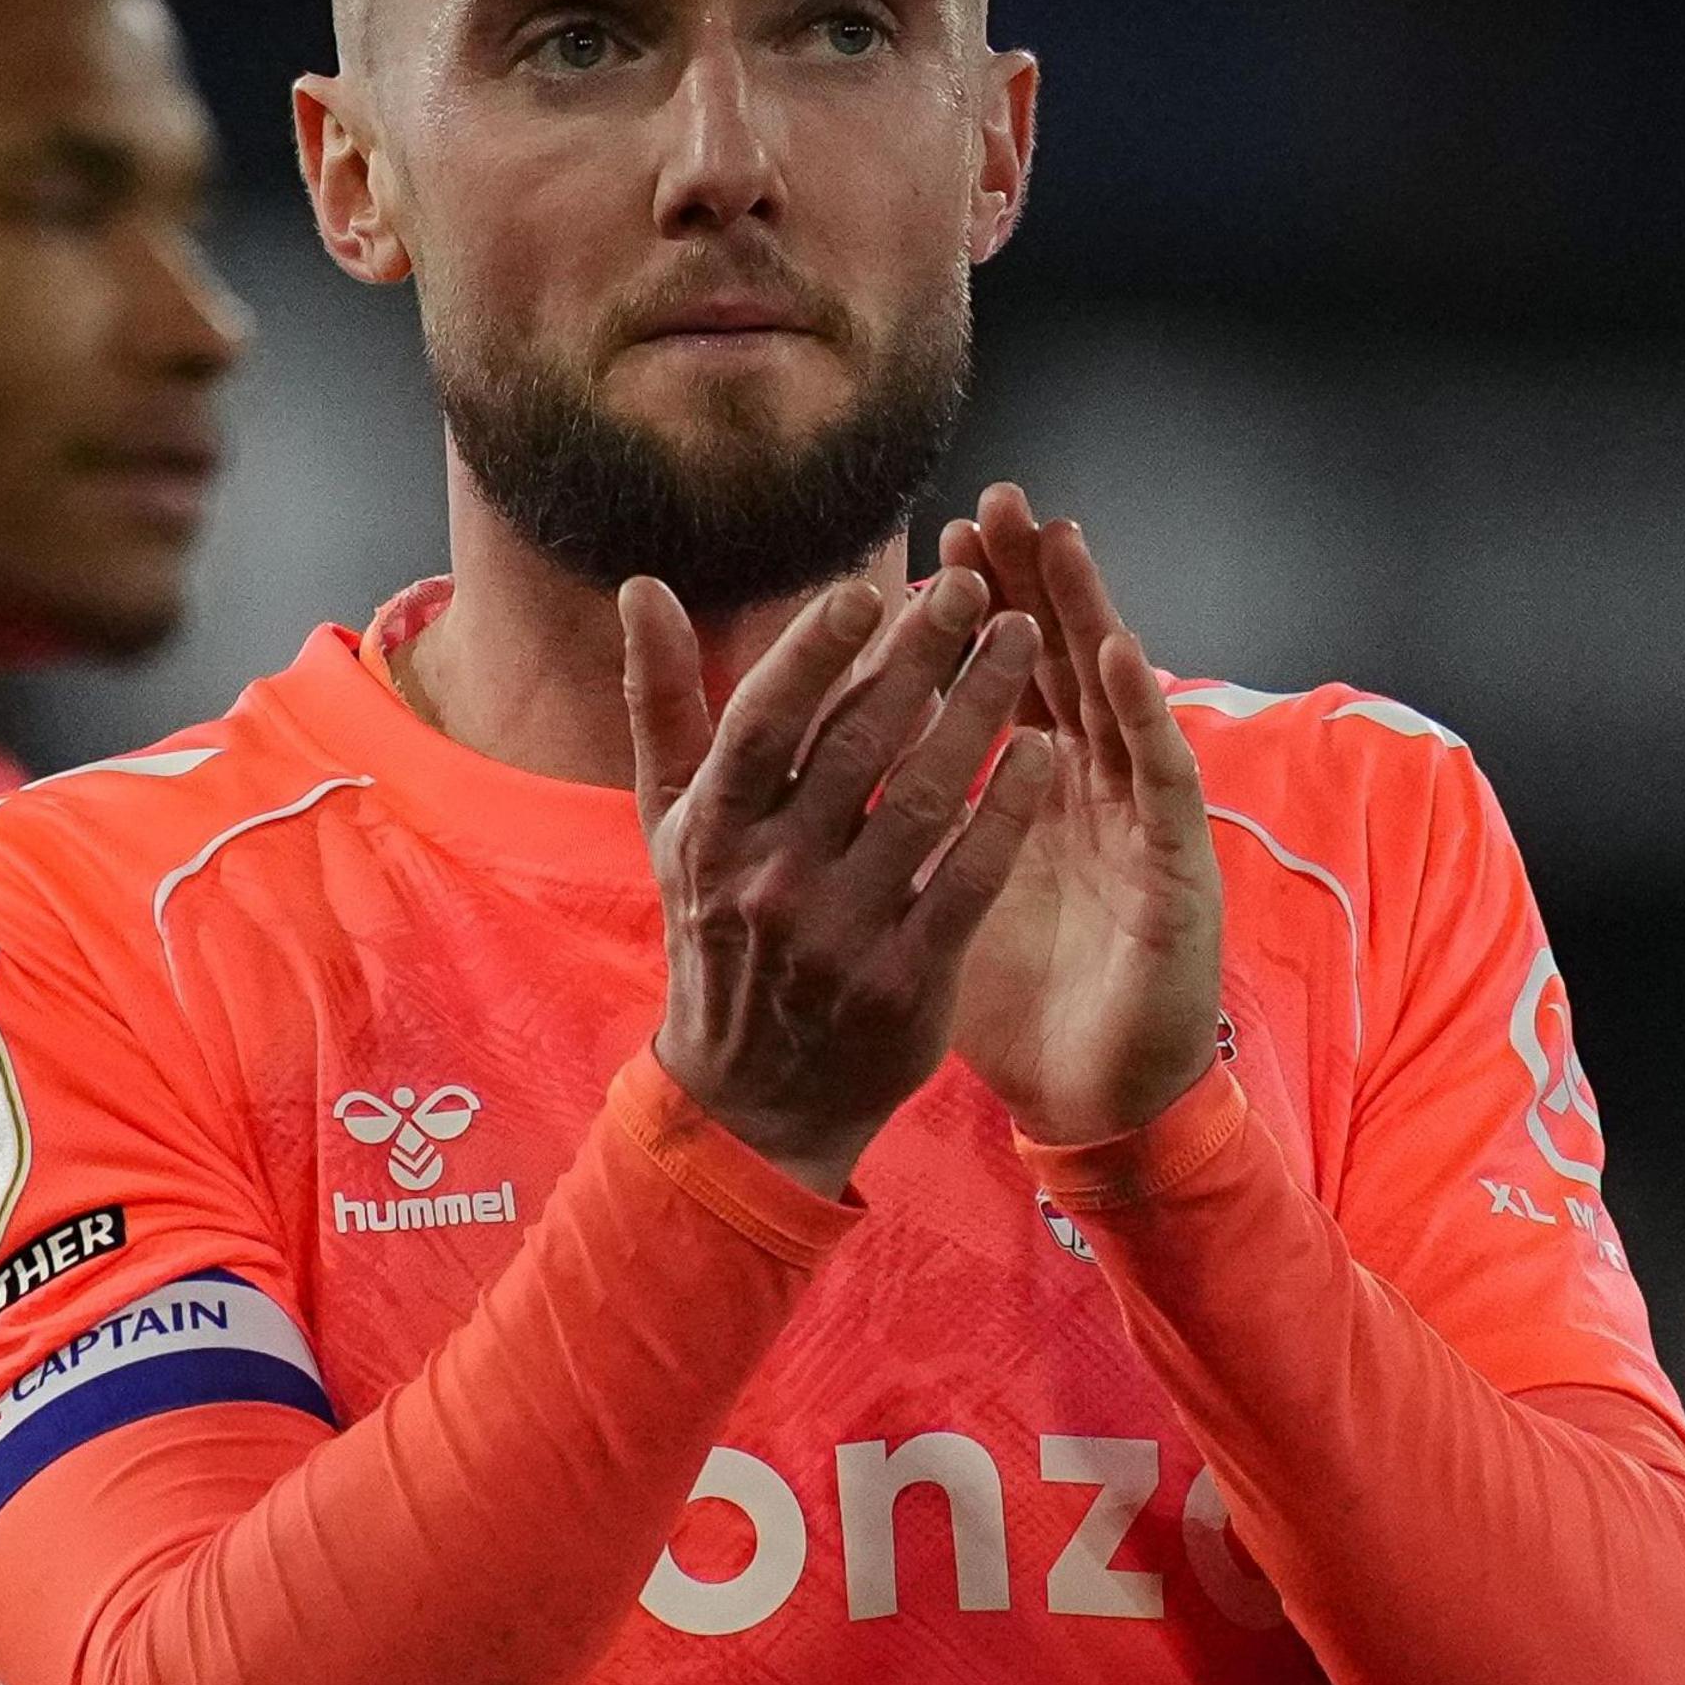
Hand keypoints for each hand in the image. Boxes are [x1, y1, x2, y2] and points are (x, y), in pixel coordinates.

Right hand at [624, 568, 1057, 1197]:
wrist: (750, 1097)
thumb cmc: (716, 928)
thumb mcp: (672, 823)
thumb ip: (664, 704)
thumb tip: (642, 588)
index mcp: (713, 830)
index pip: (766, 722)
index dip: (816, 652)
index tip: (869, 587)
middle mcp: (772, 878)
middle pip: (859, 745)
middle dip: (922, 656)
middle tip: (972, 587)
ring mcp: (841, 932)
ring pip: (924, 798)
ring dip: (979, 711)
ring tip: (1019, 641)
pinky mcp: (907, 980)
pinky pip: (969, 879)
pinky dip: (1007, 811)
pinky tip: (1042, 752)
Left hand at [941, 484, 1226, 1146]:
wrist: (1092, 1098)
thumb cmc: (1015, 999)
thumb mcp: (931, 900)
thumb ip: (888, 826)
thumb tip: (811, 771)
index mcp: (1030, 791)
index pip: (1000, 678)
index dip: (973, 615)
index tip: (931, 541)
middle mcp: (1089, 788)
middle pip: (1061, 663)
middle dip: (1029, 584)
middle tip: (996, 502)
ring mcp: (1138, 817)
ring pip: (1116, 696)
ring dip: (1091, 615)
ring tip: (1060, 540)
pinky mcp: (1180, 862)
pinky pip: (1161, 776)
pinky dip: (1146, 711)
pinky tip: (1124, 655)